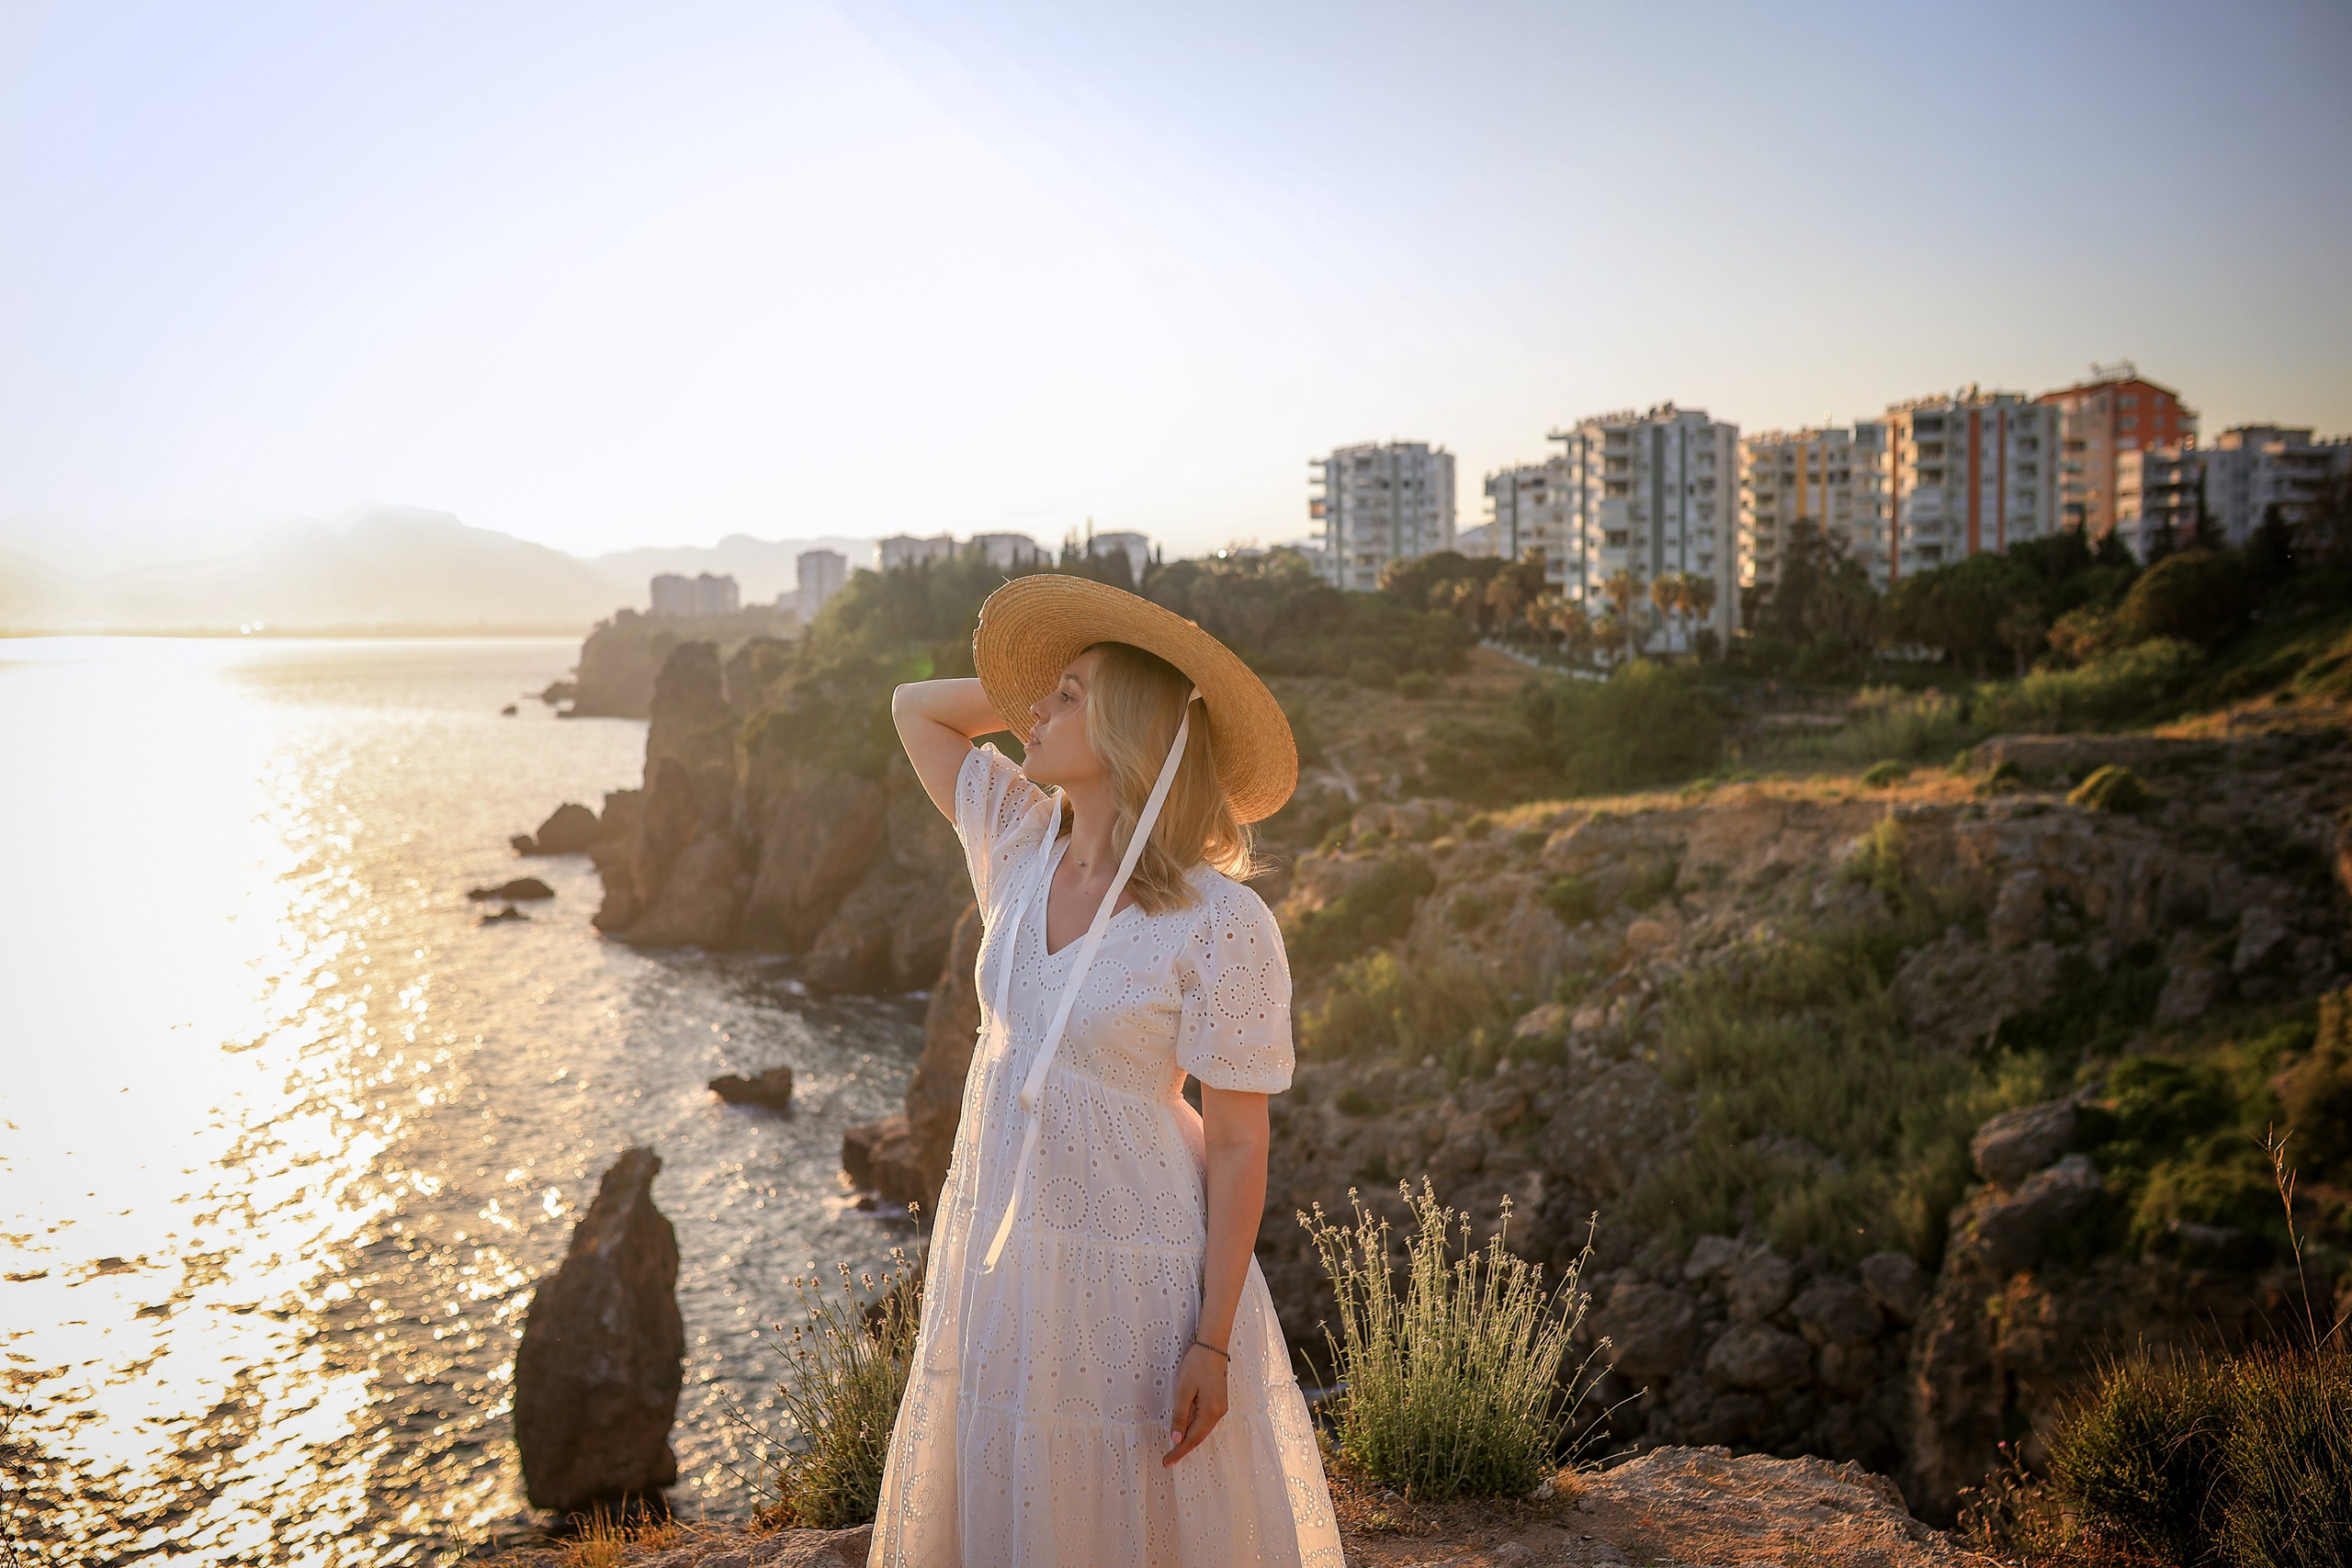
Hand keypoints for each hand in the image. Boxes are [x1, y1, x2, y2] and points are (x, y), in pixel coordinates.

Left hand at [1162, 1342, 1228, 1466]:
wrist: (1212, 1347)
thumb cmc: (1197, 1365)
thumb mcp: (1184, 1390)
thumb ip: (1180, 1415)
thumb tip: (1176, 1438)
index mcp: (1210, 1412)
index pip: (1192, 1438)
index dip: (1179, 1451)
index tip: (1167, 1462)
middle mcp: (1218, 1413)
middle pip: (1199, 1437)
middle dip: (1183, 1449)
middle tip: (1168, 1460)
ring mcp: (1220, 1408)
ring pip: (1202, 1430)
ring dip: (1189, 1440)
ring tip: (1175, 1450)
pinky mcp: (1218, 1402)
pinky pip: (1205, 1422)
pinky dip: (1194, 1430)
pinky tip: (1185, 1432)